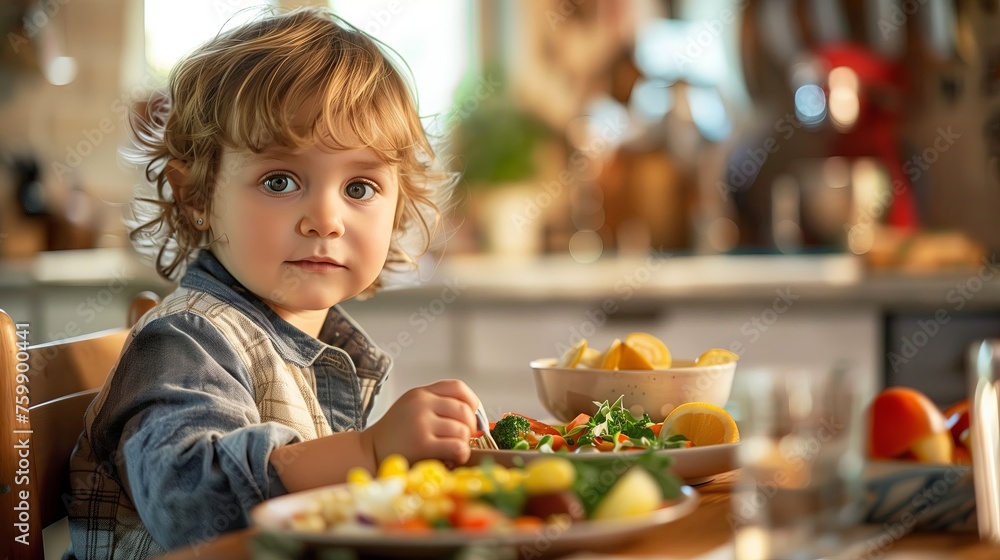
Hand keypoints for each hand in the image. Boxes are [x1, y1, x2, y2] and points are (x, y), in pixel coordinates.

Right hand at [364, 379, 478, 466]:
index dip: (471, 402)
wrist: (368, 453)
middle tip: (461, 439)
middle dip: (469, 427)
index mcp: (420, 393)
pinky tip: (453, 459)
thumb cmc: (395, 435)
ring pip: (462, 430)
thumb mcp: (411, 409)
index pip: (457, 387)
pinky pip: (457, 446)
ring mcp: (421, 423)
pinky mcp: (422, 445)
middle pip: (464, 410)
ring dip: (463, 443)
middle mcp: (421, 404)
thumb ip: (437, 406)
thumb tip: (475, 419)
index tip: (471, 417)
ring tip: (452, 450)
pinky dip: (461, 454)